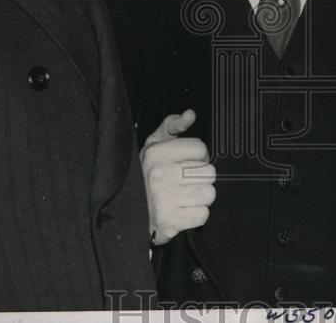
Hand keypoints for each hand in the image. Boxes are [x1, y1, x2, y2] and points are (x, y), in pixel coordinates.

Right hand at [141, 109, 215, 245]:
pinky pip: (202, 214)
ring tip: (185, 196)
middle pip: (209, 172)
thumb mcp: (153, 145)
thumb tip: (190, 114)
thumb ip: (173, 125)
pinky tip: (183, 210)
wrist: (126, 213)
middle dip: (200, 178)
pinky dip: (196, 215)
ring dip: (200, 197)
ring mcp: (165, 199)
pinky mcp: (169, 221)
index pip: (201, 149)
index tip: (187, 163)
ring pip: (209, 193)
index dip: (198, 157)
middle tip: (186, 182)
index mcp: (158, 153)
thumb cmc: (144, 176)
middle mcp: (161, 174)